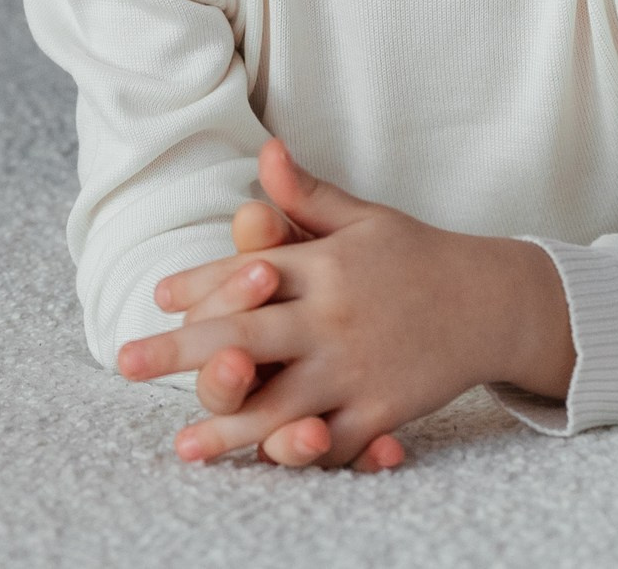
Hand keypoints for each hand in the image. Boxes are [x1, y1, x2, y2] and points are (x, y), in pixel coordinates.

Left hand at [122, 138, 572, 469]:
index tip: (158, 297)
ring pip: (281, 403)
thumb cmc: (416, 257)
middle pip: (244, 336)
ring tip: (181, 447)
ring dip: (226, 427)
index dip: (199, 284)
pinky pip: (335, 440)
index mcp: (324, 265)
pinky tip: (260, 469)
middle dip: (180, 353)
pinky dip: (299, 456)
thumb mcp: (363, 218)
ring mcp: (357, 367)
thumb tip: (265, 149)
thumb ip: (307, 195)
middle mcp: (333, 316)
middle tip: (125, 364)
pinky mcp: (384, 408)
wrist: (492, 301)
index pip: (247, 272)